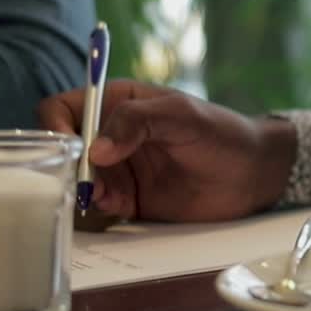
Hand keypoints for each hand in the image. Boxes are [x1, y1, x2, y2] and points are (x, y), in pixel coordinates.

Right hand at [37, 81, 296, 221]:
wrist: (254, 174)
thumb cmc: (221, 133)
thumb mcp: (181, 116)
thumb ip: (137, 121)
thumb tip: (95, 148)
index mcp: (117, 102)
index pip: (64, 108)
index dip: (56, 125)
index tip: (69, 147)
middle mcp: (110, 135)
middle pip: (64, 148)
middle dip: (65, 164)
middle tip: (84, 179)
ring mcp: (118, 169)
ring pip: (76, 179)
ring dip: (81, 188)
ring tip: (106, 194)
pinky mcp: (129, 200)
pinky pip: (98, 205)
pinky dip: (97, 207)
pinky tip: (118, 205)